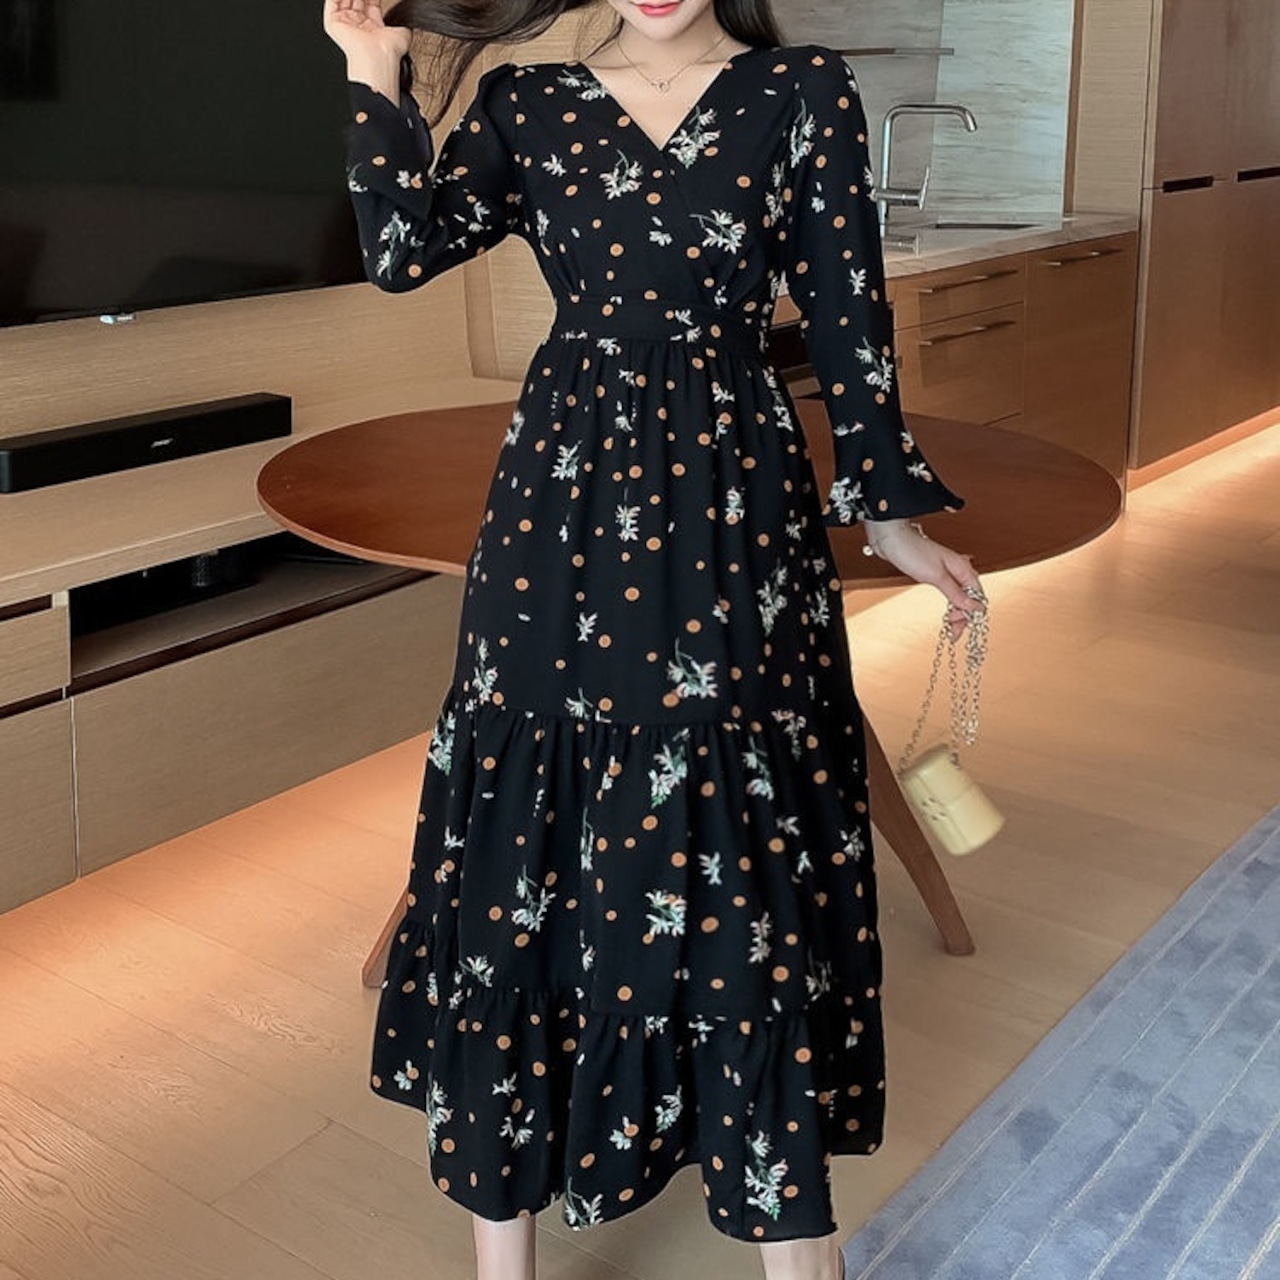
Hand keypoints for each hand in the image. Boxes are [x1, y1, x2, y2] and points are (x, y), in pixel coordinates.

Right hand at [323, 0, 410, 93]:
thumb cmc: (390, 50)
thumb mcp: (403, 32)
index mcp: (373, 28)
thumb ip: (403, 23)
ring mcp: (345, 24)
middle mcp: (358, 26)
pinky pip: (332, 2)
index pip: (370, 4)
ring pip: (344, 0)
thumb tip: (408, 20)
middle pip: (357, 0)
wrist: (378, 55)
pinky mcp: (333, 23)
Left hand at [864, 519, 984, 639]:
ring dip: (958, 613)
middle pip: (971, 600)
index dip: (970, 613)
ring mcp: (949, 574)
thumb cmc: (913, 552)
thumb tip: (974, 606)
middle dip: (964, 617)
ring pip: (961, 598)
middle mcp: (959, 571)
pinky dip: (951, 605)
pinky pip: (951, 593)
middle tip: (952, 633)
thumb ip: (955, 593)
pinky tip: (947, 614)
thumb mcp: (936, 576)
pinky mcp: (938, 575)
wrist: (893, 541)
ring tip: (950, 629)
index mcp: (964, 569)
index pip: (978, 597)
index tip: (955, 623)